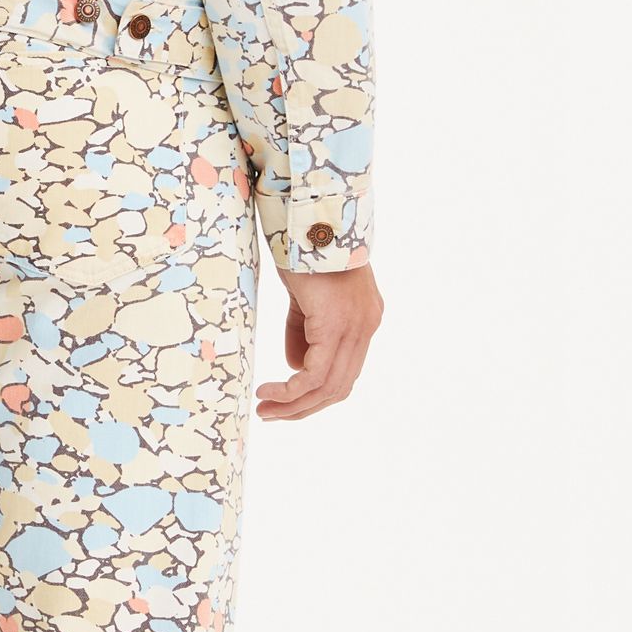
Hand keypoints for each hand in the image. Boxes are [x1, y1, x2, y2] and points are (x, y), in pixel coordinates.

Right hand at [256, 261, 380, 420]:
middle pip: (339, 387)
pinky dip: (291, 390)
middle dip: (303, 407)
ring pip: (329, 386)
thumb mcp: (305, 296)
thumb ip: (304, 331)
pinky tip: (269, 392)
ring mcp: (356, 327)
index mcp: (364, 319)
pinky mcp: (337, 325)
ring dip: (294, 404)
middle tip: (271, 415)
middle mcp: (366, 327)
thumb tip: (296, 367)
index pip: (344, 372)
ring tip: (265, 409)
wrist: (308, 217)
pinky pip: (315, 374)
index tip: (285, 402)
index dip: (315, 394)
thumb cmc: (303, 248)